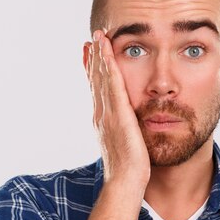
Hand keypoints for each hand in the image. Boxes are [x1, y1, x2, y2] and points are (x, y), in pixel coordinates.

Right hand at [84, 30, 150, 186]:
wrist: (125, 181)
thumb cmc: (129, 171)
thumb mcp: (124, 147)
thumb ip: (123, 134)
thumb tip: (127, 130)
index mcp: (103, 122)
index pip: (97, 92)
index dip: (93, 73)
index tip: (91, 56)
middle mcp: (101, 115)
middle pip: (95, 81)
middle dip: (93, 60)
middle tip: (92, 39)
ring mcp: (107, 114)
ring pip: (101, 79)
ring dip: (99, 57)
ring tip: (98, 38)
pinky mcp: (118, 114)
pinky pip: (112, 85)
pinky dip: (108, 67)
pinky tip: (107, 52)